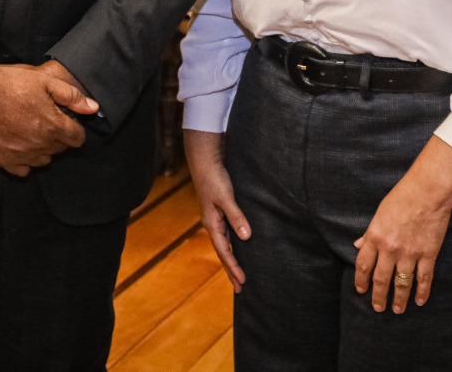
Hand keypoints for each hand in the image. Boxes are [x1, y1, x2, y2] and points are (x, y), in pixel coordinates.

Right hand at [0, 60, 98, 175]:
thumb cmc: (7, 84)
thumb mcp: (43, 81)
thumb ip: (71, 96)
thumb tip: (93, 108)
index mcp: (53, 126)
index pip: (78, 138)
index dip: (75, 128)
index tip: (67, 120)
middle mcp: (40, 145)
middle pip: (60, 149)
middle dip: (59, 136)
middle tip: (47, 121)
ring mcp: (21, 156)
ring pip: (43, 160)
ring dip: (43, 148)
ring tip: (34, 133)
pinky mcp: (3, 161)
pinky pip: (22, 170)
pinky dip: (25, 161)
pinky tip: (21, 148)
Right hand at [184, 129, 249, 292]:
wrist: (205, 161)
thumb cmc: (214, 178)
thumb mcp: (226, 197)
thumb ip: (236, 216)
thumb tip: (246, 237)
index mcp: (212, 224)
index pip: (224, 252)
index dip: (233, 268)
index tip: (243, 283)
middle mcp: (213, 224)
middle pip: (223, 253)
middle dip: (232, 270)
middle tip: (241, 289)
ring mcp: (216, 219)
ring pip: (226, 245)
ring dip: (233, 260)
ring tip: (241, 274)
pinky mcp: (221, 212)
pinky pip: (228, 234)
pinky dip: (234, 245)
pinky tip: (241, 247)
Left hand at [353, 137, 451, 312]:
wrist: (427, 193)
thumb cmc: (401, 199)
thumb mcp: (379, 214)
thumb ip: (369, 233)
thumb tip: (357, 246)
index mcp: (375, 237)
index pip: (363, 265)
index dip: (361, 280)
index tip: (361, 291)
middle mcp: (390, 249)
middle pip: (381, 279)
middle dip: (378, 296)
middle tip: (378, 308)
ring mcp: (409, 253)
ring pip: (402, 283)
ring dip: (399, 299)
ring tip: (397, 310)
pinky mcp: (427, 255)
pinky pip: (424, 278)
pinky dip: (422, 292)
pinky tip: (420, 301)